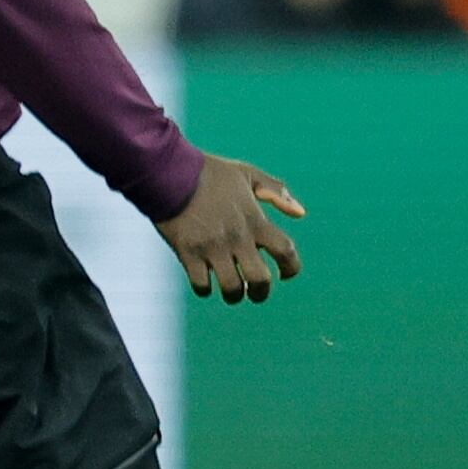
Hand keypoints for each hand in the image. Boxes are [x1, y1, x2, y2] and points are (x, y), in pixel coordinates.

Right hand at [163, 153, 303, 303]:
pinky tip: (204, 283)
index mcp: (255, 220)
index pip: (285, 251)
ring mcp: (211, 247)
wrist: (167, 173)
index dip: (291, 268)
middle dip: (261, 292)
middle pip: (259, 279)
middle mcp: (236, 238)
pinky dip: (205, 289)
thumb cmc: (208, 173)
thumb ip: (275, 192)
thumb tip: (300, 213)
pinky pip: (201, 284)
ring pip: (232, 287)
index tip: (285, 274)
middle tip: (255, 293)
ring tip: (231, 293)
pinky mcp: (187, 253)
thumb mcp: (246, 174)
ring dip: (234, 295)